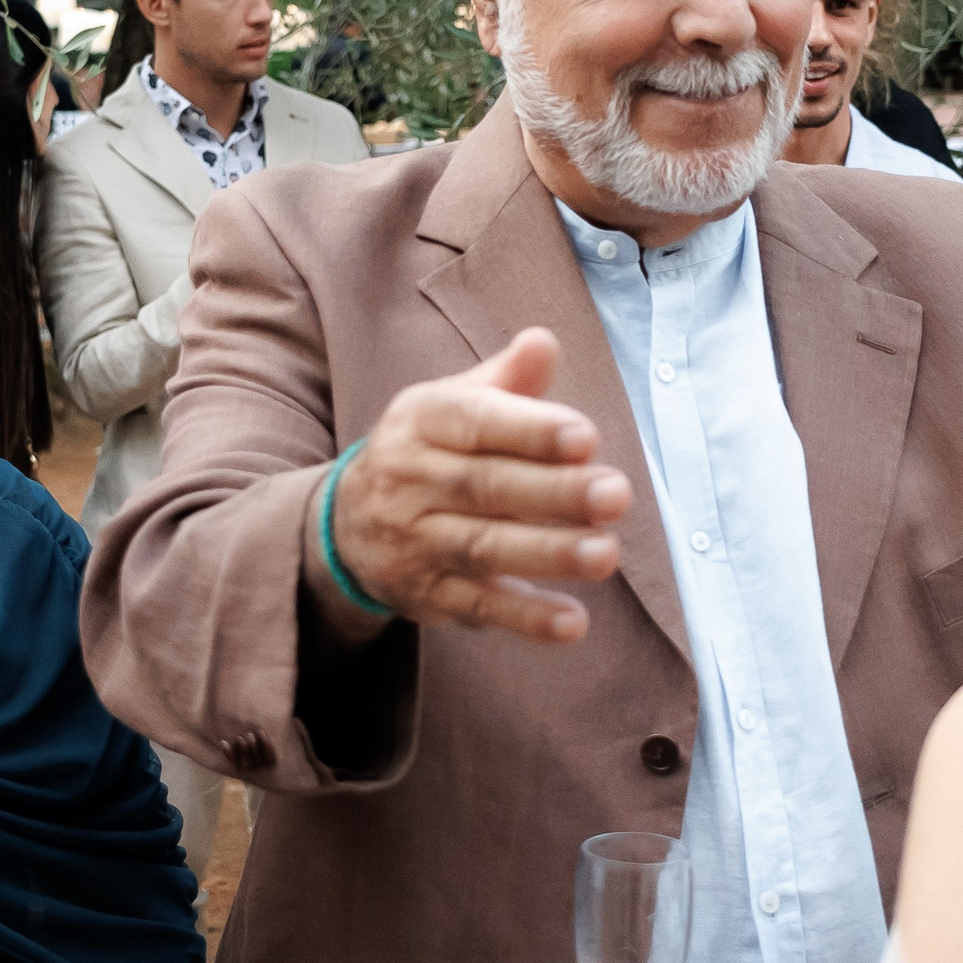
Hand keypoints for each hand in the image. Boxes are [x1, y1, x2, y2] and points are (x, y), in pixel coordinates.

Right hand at [318, 327, 631, 643]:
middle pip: (485, 486)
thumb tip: (544, 341)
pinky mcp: (427, 594)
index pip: (475, 421)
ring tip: (606, 555)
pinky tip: (572, 621)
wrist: (346, 524)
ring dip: (548, 554)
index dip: (530, 429)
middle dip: (553, 492)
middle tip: (616, 494)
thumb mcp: (453, 404)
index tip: (586, 436)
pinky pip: (477, 606)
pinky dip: (525, 617)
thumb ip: (507, 381)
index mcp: (421, 421)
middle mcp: (411, 479)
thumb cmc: (429, 450)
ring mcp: (416, 541)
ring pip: (482, 548)